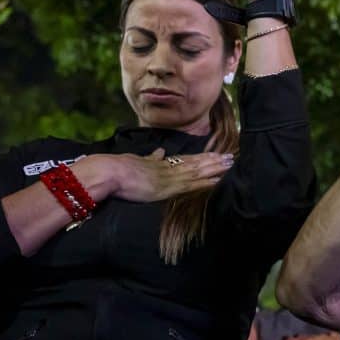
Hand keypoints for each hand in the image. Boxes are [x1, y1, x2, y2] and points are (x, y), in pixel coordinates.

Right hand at [97, 148, 233, 202]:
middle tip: (231, 156)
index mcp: (161, 162)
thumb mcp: (137, 160)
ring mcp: (169, 177)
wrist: (108, 171)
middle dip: (214, 160)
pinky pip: (192, 185)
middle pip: (196, 162)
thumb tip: (160, 152)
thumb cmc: (116, 169)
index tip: (216, 153)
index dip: (202, 157)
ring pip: (198, 171)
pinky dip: (205, 182)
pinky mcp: (168, 187)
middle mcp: (168, 167)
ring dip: (215, 168)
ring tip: (230, 164)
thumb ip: (150, 158)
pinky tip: (217, 181)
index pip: (186, 159)